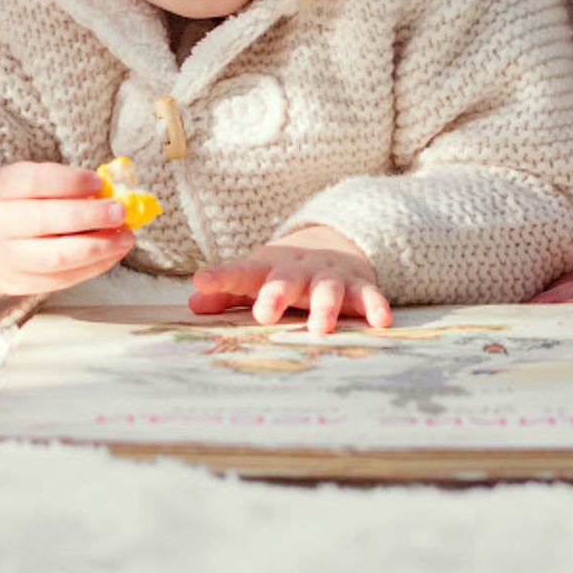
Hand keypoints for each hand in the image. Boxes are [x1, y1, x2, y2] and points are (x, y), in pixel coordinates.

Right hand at [0, 161, 132, 308]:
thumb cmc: (13, 205)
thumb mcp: (23, 183)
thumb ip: (59, 182)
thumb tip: (108, 190)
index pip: (33, 183)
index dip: (69, 182)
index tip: (99, 182)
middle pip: (43, 220)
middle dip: (88, 216)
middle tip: (120, 211)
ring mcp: (8, 259)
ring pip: (54, 257)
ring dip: (97, 248)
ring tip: (125, 237)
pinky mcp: (21, 284)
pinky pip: (61, 280)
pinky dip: (92, 267)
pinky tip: (113, 253)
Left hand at [191, 224, 392, 334]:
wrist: (334, 243)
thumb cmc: (285, 273)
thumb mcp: (257, 278)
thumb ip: (226, 294)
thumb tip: (192, 304)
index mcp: (269, 269)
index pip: (241, 272)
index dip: (221, 278)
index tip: (200, 282)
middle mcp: (299, 272)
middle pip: (285, 280)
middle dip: (275, 295)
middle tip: (264, 313)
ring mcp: (330, 277)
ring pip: (328, 290)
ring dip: (325, 307)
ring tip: (320, 328)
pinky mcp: (359, 286)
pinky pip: (368, 297)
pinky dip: (374, 306)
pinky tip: (380, 321)